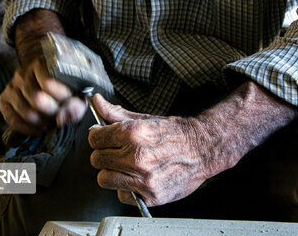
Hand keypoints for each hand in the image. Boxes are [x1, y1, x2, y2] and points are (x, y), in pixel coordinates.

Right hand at [0, 56, 86, 134]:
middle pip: (37, 99)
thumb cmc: (66, 92)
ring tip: (50, 121)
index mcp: (41, 65)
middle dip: (52, 112)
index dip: (61, 97)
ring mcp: (11, 87)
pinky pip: (13, 120)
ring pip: (26, 112)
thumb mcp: (77, 95)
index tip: (69, 101)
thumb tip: (62, 117)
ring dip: (42, 122)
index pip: (48, 83)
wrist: (49, 90)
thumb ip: (75, 105)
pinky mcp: (4, 101)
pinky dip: (28, 128)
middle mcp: (22, 74)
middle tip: (59, 113)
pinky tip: (39, 127)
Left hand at [88, 94, 230, 206]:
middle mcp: (136, 156)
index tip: (102, 138)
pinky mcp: (150, 195)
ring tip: (125, 167)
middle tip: (116, 152)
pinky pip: (121, 195)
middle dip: (103, 154)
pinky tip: (136, 179)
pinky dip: (126, 188)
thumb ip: (116, 113)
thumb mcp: (145, 118)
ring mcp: (143, 178)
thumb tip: (97, 102)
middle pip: (97, 159)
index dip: (97, 137)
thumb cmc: (175, 134)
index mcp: (133, 133)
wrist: (202, 149)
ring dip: (111, 173)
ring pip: (104, 179)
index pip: (95, 139)